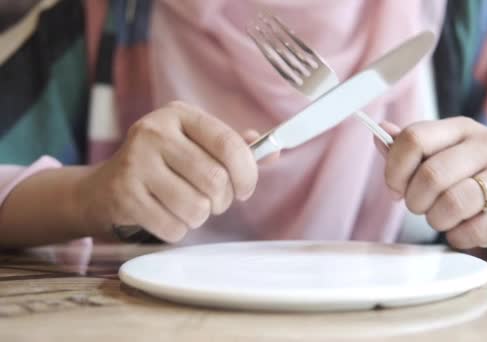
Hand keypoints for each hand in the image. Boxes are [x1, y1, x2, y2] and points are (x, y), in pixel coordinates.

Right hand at [77, 101, 259, 241]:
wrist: (103, 187)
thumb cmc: (162, 165)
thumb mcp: (195, 145)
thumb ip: (234, 147)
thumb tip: (275, 151)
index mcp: (179, 114)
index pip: (230, 145)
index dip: (248, 174)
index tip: (245, 189)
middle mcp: (154, 132)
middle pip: (215, 180)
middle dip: (221, 200)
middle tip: (212, 201)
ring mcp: (135, 163)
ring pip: (196, 208)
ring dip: (199, 217)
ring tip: (186, 206)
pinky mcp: (124, 195)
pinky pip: (173, 227)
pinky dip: (178, 230)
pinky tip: (165, 216)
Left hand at [377, 117, 486, 252]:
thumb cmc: (467, 183)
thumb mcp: (438, 160)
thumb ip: (408, 150)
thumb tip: (379, 133)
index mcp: (462, 128)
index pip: (413, 138)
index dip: (394, 169)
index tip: (395, 188)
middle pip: (431, 174)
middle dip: (415, 201)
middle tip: (420, 208)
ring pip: (453, 203)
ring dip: (437, 220)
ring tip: (442, 219)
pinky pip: (475, 230)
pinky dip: (459, 238)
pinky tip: (462, 232)